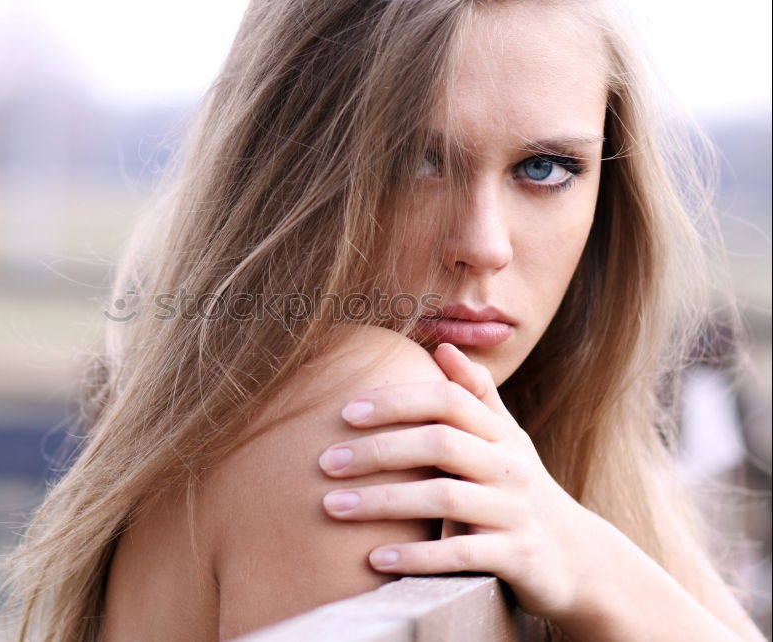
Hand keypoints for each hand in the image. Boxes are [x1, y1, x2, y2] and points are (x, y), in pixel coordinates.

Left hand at [316, 343, 611, 622]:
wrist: (580, 558)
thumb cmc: (523, 489)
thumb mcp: (506, 440)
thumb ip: (476, 396)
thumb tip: (442, 346)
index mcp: (500, 434)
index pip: (448, 401)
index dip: (397, 401)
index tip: (345, 412)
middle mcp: (509, 466)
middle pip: (440, 444)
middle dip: (378, 449)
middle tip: (325, 462)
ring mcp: (515, 512)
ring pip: (445, 498)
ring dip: (384, 502)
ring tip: (332, 507)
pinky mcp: (518, 557)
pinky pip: (462, 554)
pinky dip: (417, 557)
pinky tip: (375, 559)